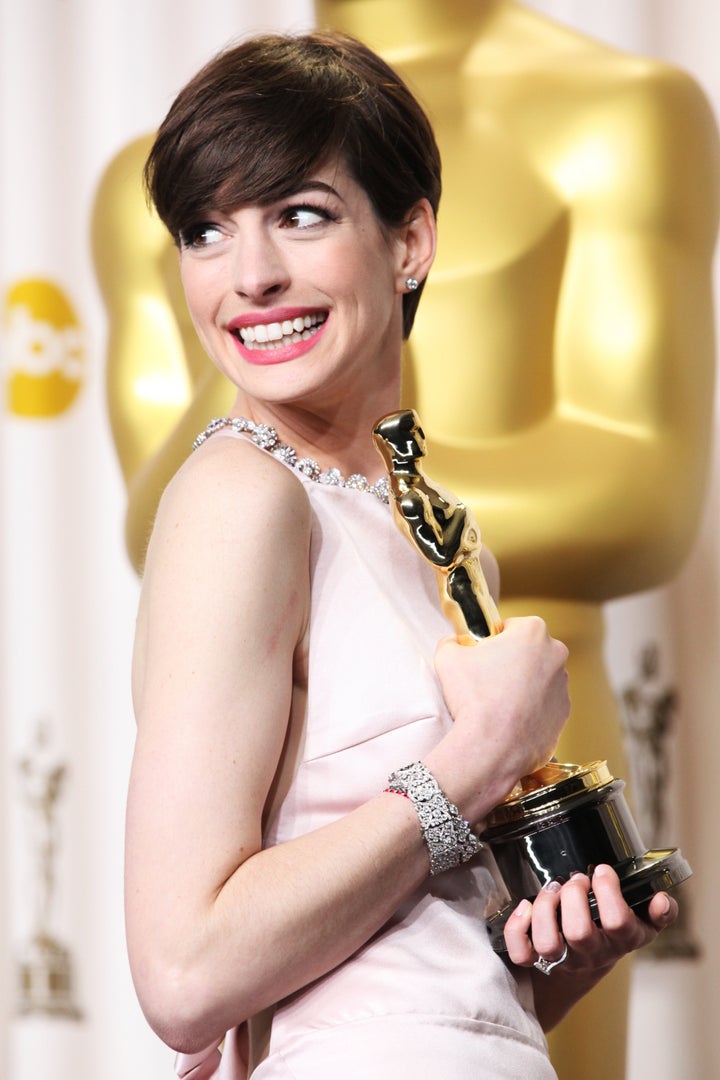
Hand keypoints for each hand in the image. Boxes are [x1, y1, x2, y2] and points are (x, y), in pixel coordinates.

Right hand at [428, 616, 569, 818]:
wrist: (491, 748)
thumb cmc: (473, 699)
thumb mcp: (448, 658)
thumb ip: (451, 641)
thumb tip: (453, 642)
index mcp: (533, 632)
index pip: (511, 626)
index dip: (493, 639)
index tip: (482, 654)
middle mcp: (555, 655)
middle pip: (529, 650)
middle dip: (511, 660)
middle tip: (488, 678)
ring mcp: (563, 686)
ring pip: (539, 677)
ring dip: (522, 685)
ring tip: (497, 702)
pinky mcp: (563, 714)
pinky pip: (544, 704)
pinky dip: (530, 709)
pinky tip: (509, 718)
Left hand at [504, 864, 678, 977]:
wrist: (585, 969)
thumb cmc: (612, 931)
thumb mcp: (642, 922)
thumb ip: (658, 912)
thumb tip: (662, 899)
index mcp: (622, 940)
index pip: (618, 922)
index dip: (608, 892)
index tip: (601, 869)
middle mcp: (593, 953)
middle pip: (579, 932)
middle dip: (573, 895)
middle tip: (575, 878)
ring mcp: (563, 960)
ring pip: (548, 944)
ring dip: (545, 907)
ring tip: (551, 889)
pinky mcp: (537, 961)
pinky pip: (521, 953)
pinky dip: (516, 928)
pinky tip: (524, 906)